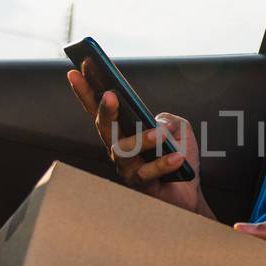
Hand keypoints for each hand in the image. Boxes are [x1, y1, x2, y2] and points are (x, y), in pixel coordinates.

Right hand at [65, 63, 208, 217]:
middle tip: (110, 95)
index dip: (86, 92)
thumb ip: (169, 119)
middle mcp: (119, 149)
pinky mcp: (140, 186)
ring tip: (160, 135)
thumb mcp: (181, 129)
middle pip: (105, 128)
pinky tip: (177, 157)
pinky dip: (163, 164)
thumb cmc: (179, 158)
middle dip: (105, 110)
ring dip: (142, 140)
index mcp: (123, 131)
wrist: (189, 194)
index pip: (100, 109)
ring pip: (123, 152)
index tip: (75, 71)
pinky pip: (148, 173)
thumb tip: (155, 123)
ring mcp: (126, 169)